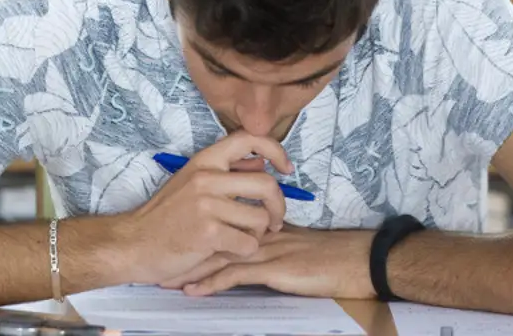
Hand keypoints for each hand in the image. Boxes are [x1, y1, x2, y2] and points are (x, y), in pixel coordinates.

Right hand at [120, 132, 292, 285]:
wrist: (134, 244)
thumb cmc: (165, 217)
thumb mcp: (192, 183)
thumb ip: (225, 173)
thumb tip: (262, 164)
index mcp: (204, 161)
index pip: (249, 139)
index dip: (276, 150)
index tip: (287, 168)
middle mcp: (207, 177)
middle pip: (267, 185)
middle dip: (278, 208)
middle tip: (274, 222)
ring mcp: (207, 204)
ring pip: (260, 219)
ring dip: (257, 235)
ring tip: (240, 239)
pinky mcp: (208, 232)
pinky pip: (248, 244)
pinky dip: (243, 252)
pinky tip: (226, 251)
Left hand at [165, 226, 376, 300]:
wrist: (354, 260)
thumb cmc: (329, 256)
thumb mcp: (294, 245)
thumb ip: (271, 241)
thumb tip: (248, 245)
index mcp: (264, 224)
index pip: (225, 222)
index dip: (199, 232)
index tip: (174, 241)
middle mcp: (260, 233)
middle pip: (214, 237)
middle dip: (185, 250)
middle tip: (158, 262)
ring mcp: (266, 249)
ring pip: (219, 255)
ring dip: (191, 269)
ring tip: (167, 280)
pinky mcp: (273, 267)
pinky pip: (236, 275)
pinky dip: (212, 283)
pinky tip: (194, 291)